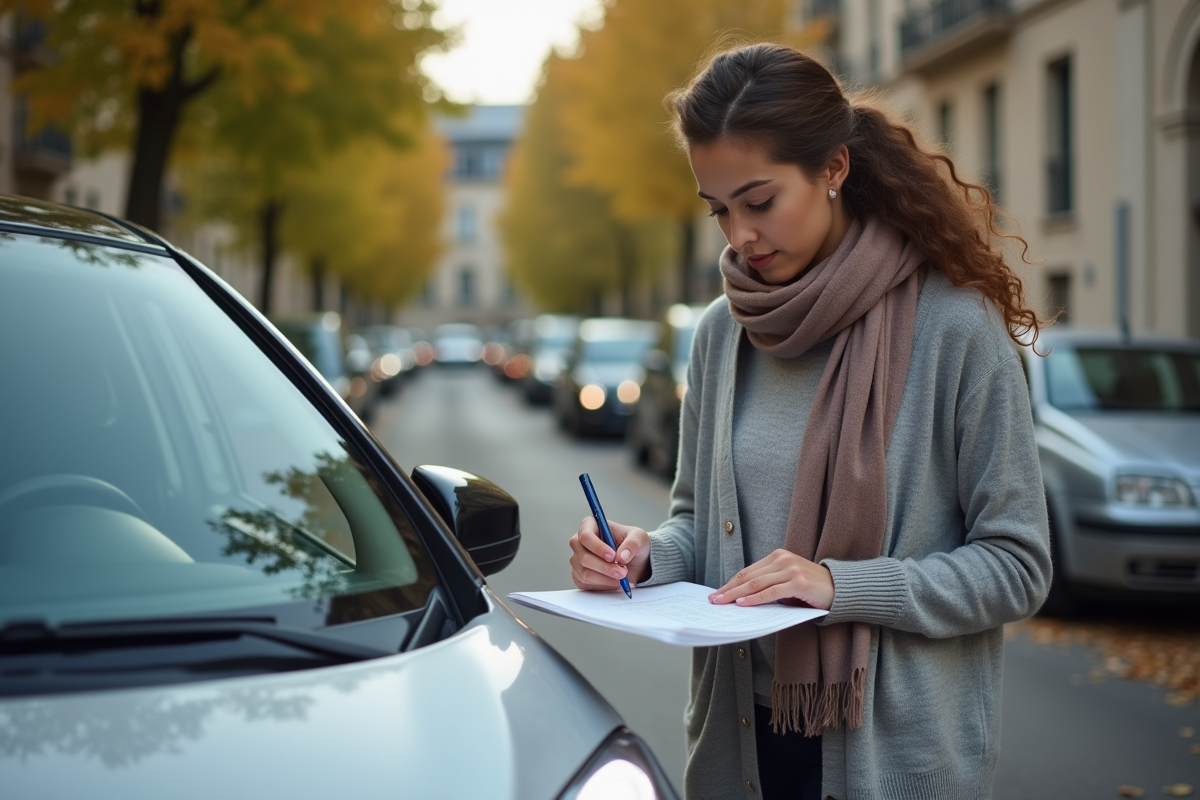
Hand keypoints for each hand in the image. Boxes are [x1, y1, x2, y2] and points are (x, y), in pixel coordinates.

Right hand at [569, 516, 650, 590]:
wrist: (633, 562)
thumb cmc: (632, 544)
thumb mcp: (639, 538)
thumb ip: (632, 544)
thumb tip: (622, 556)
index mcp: (590, 526)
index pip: (585, 536)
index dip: (598, 548)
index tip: (613, 556)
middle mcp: (579, 542)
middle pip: (584, 558)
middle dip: (605, 568)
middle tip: (622, 572)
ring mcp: (577, 559)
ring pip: (584, 573)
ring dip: (605, 579)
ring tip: (622, 578)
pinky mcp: (579, 575)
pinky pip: (585, 584)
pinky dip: (602, 586)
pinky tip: (614, 582)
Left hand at [709, 549, 833, 609]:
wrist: (841, 588)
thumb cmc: (811, 588)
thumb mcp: (787, 582)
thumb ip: (768, 584)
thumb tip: (741, 598)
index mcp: (778, 556)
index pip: (748, 571)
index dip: (731, 582)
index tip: (717, 592)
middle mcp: (783, 559)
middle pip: (749, 577)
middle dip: (729, 589)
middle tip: (713, 600)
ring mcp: (791, 569)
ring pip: (757, 584)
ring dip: (737, 594)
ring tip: (723, 602)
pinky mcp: (799, 582)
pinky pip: (772, 592)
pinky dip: (755, 599)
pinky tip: (743, 604)